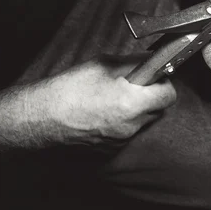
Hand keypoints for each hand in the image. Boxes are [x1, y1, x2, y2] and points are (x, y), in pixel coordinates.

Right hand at [41, 56, 176, 146]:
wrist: (40, 118)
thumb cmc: (70, 88)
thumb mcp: (105, 65)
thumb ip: (134, 63)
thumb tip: (151, 60)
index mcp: (132, 103)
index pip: (169, 95)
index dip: (164, 83)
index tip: (155, 76)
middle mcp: (131, 125)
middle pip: (158, 109)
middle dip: (152, 95)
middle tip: (136, 85)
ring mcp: (122, 139)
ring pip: (143, 121)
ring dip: (138, 109)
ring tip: (117, 98)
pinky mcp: (111, 149)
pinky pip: (128, 132)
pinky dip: (124, 122)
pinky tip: (105, 112)